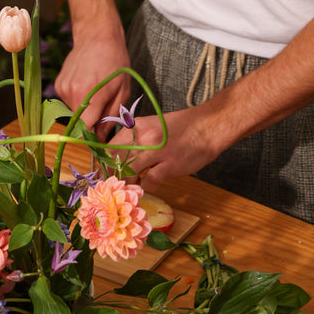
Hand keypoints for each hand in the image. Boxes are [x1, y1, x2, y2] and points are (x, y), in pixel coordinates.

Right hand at [53, 30, 132, 133]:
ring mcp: (63, 88)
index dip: (92, 138)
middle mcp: (73, 93)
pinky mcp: (58, 84)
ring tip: (96, 92)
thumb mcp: (122, 90)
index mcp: (92, 95)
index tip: (100, 140)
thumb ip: (111, 116)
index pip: (86, 129)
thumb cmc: (115, 62)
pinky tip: (86, 85)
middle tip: (104, 110)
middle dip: (91, 122)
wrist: (97, 36)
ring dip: (84, 110)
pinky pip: (68, 101)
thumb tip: (101, 137)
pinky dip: (78, 99)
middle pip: (79, 122)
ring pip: (73, 112)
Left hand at [107, 108, 223, 187]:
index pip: (110, 148)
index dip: (105, 163)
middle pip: (116, 162)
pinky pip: (149, 182)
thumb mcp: (152, 127)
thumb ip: (136, 140)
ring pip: (129, 173)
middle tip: (116, 184)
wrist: (208, 127)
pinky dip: (146, 187)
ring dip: (129, 183)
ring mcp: (156, 151)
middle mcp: (143, 138)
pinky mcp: (169, 165)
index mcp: (136, 127)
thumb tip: (120, 158)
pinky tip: (149, 184)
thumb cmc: (181, 128)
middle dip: (114, 176)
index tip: (106, 173)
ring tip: (132, 186)